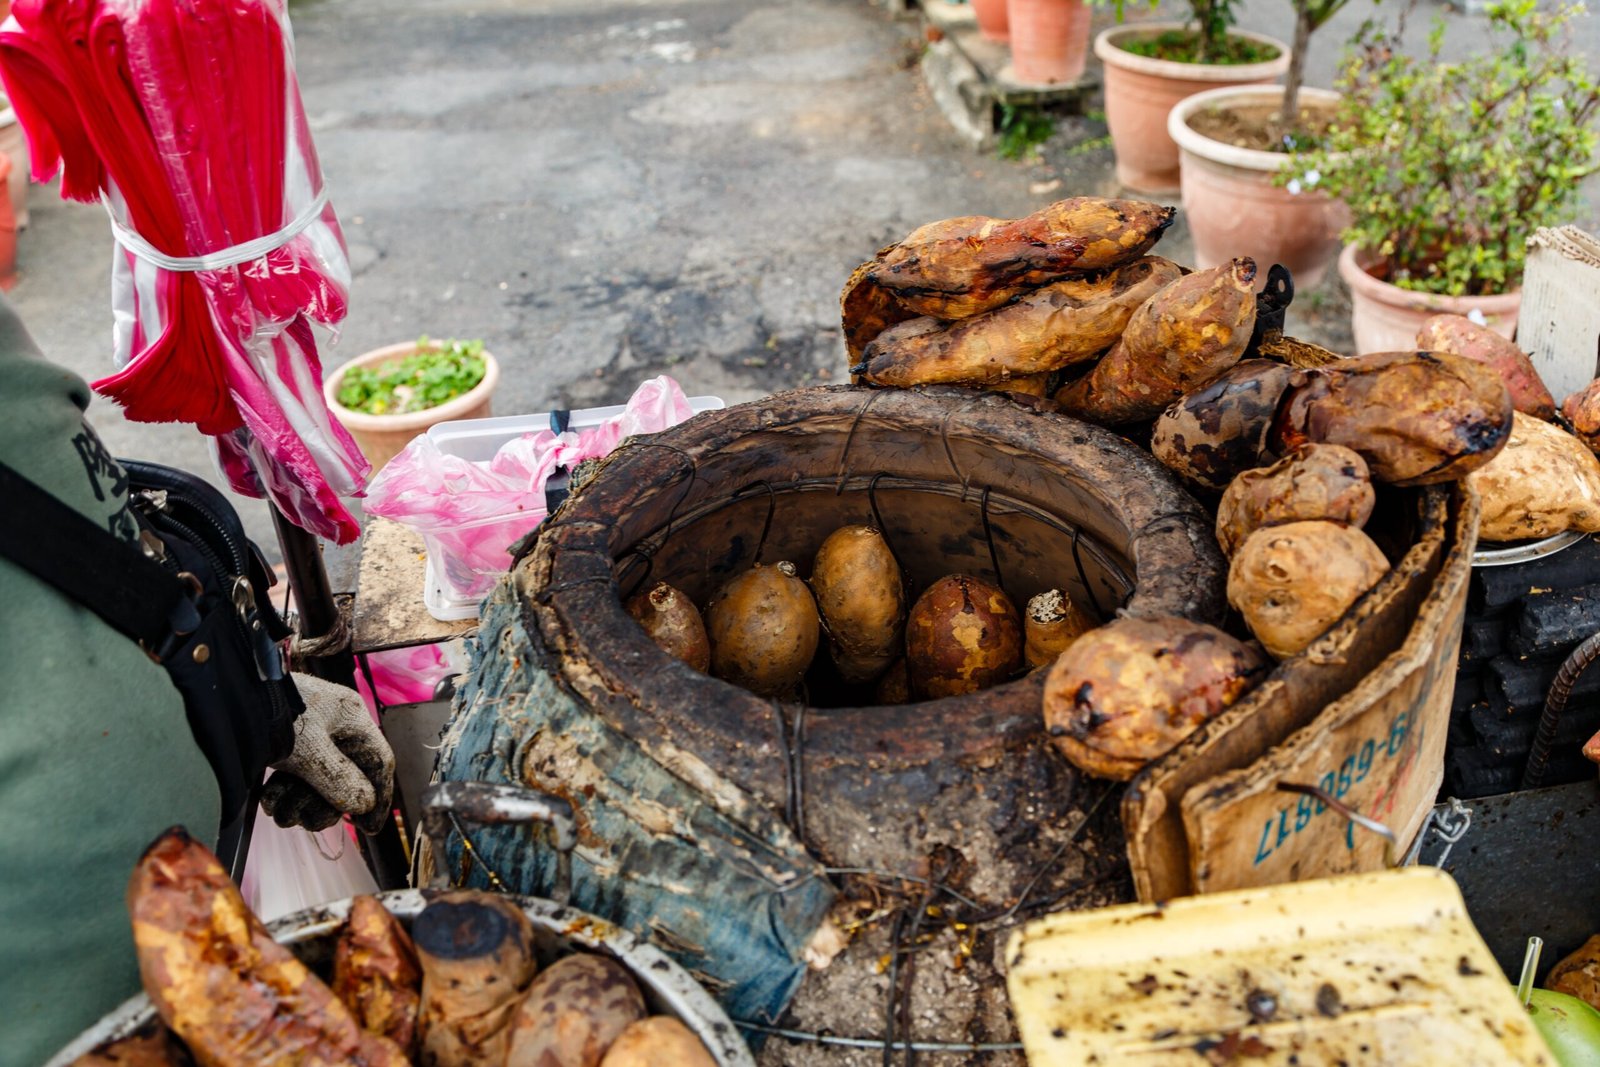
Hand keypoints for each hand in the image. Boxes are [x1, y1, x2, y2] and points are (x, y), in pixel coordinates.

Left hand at [262, 673, 394, 832]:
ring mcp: (310, 737)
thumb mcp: (309, 749)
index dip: (379, 796)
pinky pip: (297, 778)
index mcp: (352, 718)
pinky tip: (268, 799)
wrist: (224, 692)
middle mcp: (336, 728)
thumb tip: (364, 804)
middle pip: (347, 779)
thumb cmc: (272, 709)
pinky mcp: (286, 747)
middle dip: (324, 805)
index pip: (379, 761)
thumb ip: (340, 779)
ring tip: (279, 810)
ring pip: (319, 783)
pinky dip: (284, 794)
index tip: (369, 827)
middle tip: (307, 821)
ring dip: (299, 803)